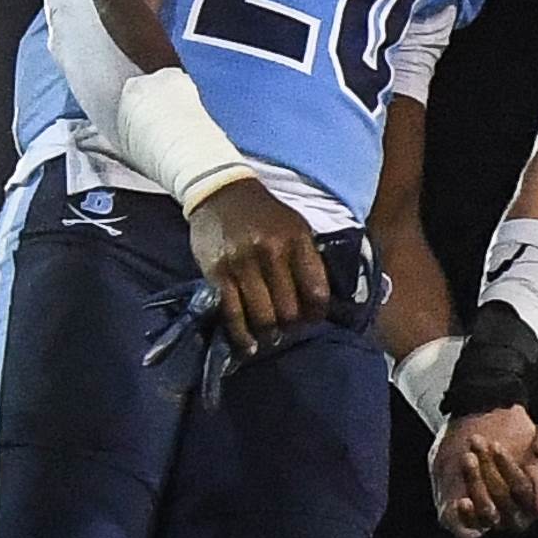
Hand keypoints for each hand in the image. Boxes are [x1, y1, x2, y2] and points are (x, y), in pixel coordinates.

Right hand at [185, 177, 329, 356]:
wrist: (220, 192)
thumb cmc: (264, 214)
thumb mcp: (295, 227)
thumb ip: (308, 260)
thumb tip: (319, 302)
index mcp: (298, 240)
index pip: (317, 292)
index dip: (317, 314)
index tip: (313, 320)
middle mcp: (272, 252)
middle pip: (290, 310)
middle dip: (292, 326)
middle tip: (288, 329)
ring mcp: (243, 263)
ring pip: (263, 316)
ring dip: (269, 334)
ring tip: (270, 337)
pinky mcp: (217, 273)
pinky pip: (232, 314)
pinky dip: (242, 336)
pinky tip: (249, 345)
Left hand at [430, 406, 537, 537]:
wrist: (476, 446)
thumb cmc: (514, 441)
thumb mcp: (537, 437)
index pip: (534, 488)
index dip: (523, 471)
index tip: (500, 450)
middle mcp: (520, 516)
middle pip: (506, 495)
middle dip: (491, 465)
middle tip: (477, 441)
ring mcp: (495, 522)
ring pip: (487, 509)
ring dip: (476, 481)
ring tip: (468, 457)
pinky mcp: (469, 526)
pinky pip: (468, 528)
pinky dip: (466, 515)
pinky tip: (462, 501)